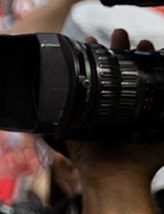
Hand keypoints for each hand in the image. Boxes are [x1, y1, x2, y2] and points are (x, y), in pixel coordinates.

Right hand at [68, 28, 163, 181]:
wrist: (116, 178)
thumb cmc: (143, 162)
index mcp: (136, 107)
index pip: (138, 75)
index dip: (141, 58)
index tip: (145, 44)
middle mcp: (114, 105)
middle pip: (115, 70)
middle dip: (118, 50)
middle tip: (121, 35)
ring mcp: (93, 110)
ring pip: (93, 76)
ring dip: (94, 57)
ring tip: (96, 39)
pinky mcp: (74, 117)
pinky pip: (69, 93)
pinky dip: (69, 74)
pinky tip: (74, 58)